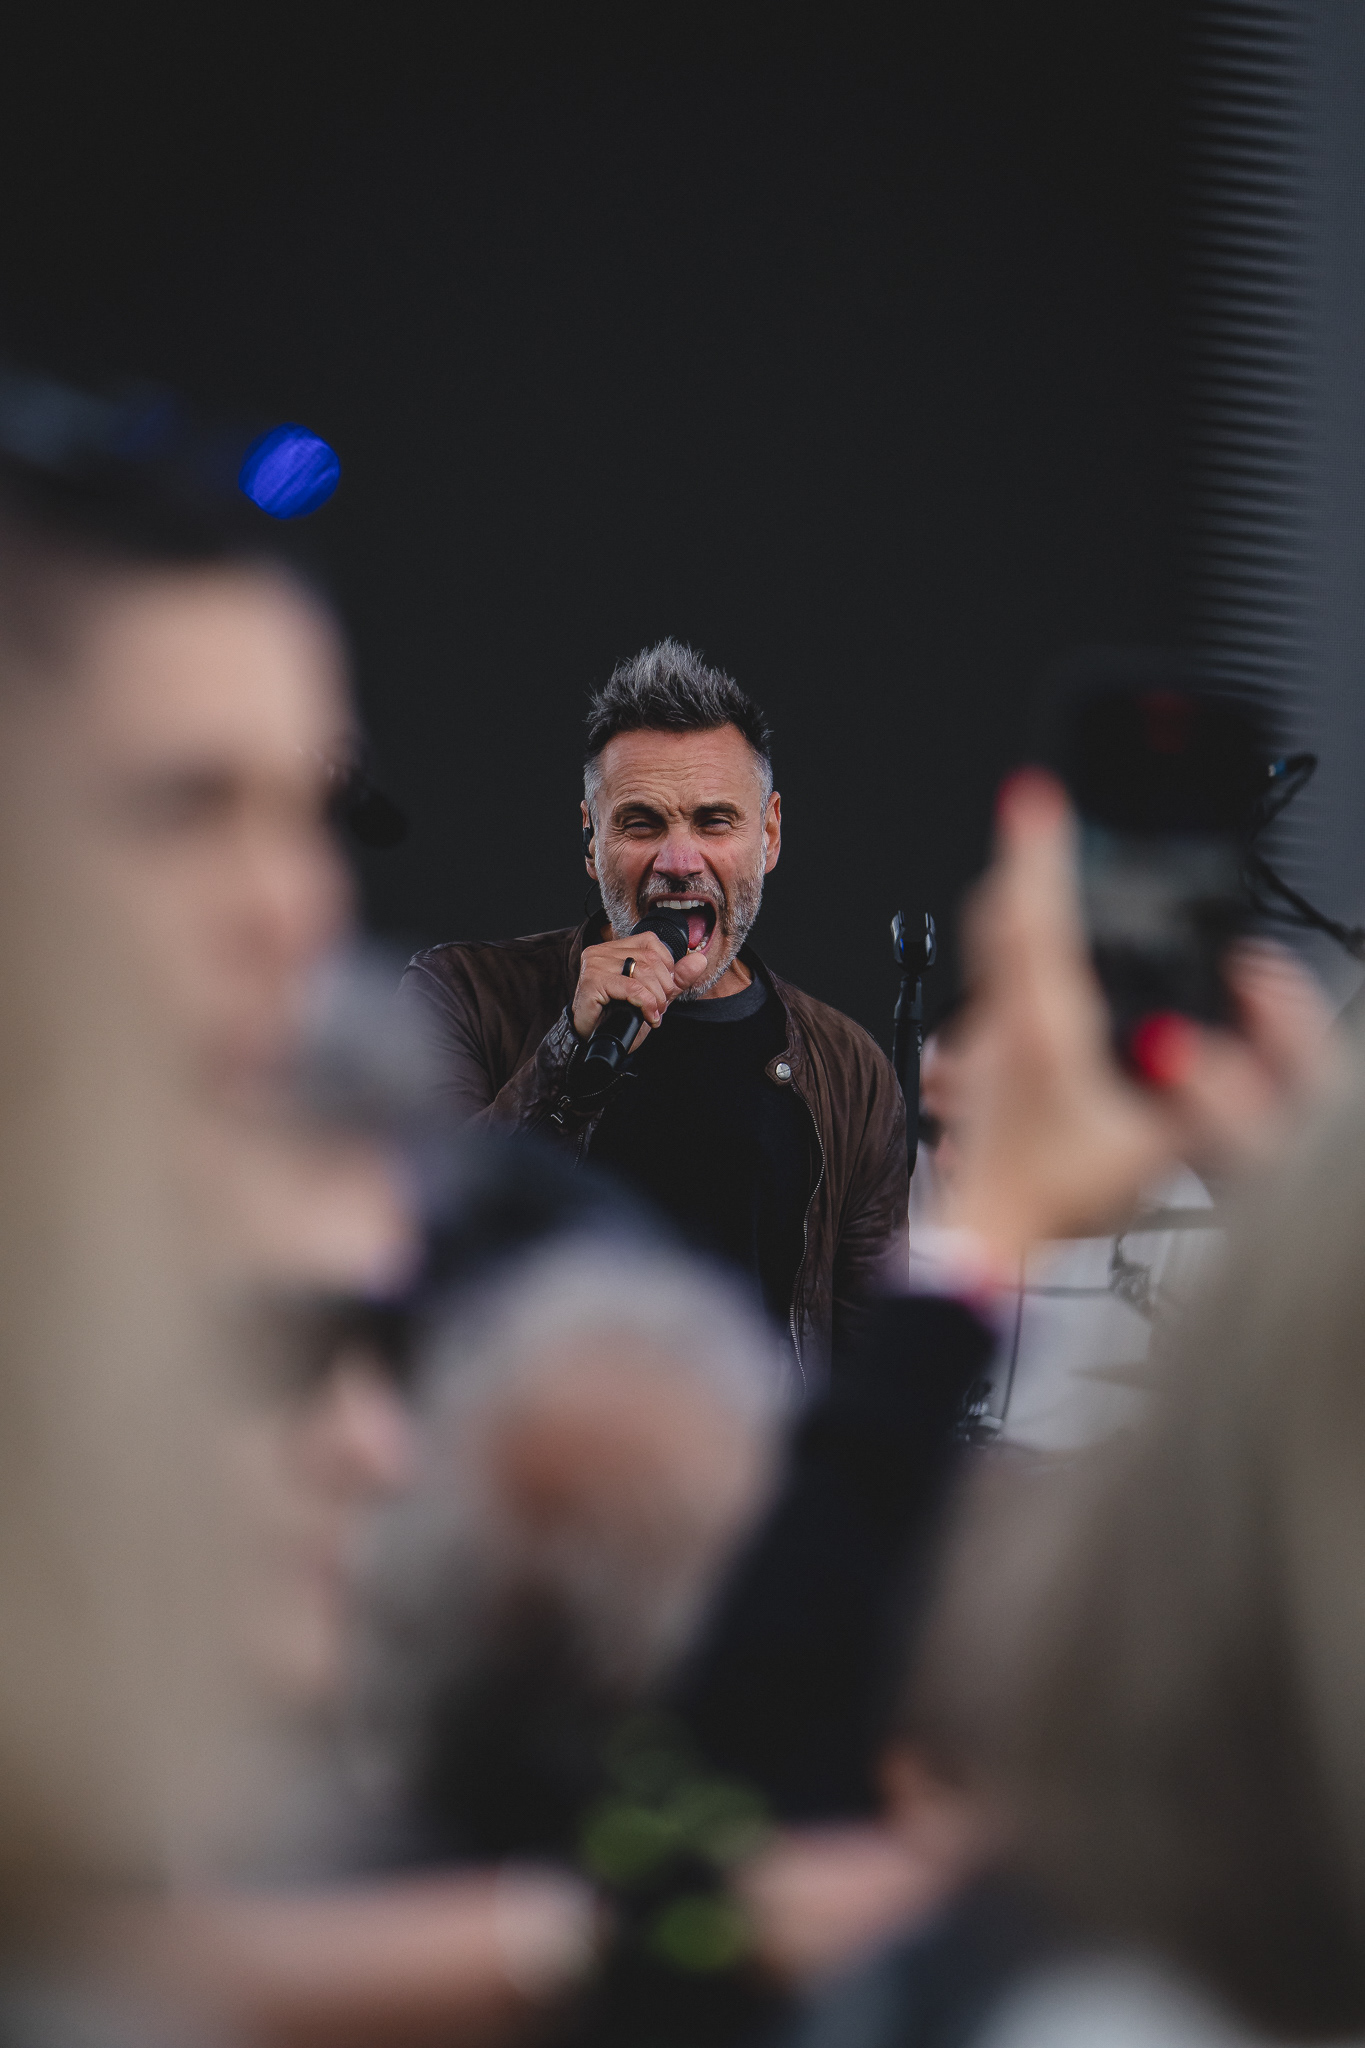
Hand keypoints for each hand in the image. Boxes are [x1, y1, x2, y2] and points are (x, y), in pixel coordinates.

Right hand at [570, 931, 709, 1042]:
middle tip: (660, 1007)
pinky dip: (646, 1004)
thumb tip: (700, 960)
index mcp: (614, 948)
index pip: (651, 942)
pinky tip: (648, 1016)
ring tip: (653, 1013)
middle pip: (650, 958)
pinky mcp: (593, 981)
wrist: (593, 1041)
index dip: (666, 967)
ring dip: (656, 998)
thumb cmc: (618, 1017)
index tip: (663, 991)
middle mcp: (602, 951)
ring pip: (644, 972)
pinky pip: (632, 988)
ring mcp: (595, 964)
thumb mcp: (654, 995)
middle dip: (663, 987)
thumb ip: (676, 978)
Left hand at [940, 771, 1338, 1274]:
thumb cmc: (1054, 1203)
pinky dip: (1019, 954)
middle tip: (1037, 818)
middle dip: (1022, 863)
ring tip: (1046, 876)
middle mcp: (1001, 1024)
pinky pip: (994, 988)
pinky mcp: (980, 1067)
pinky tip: (1046, 972)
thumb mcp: (1150, 1150)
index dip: (1036, 850)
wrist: (985, 1244)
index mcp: (1042, 1028)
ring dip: (1018, 907)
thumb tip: (1215, 1043)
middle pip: (998, 918)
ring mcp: (983, 1043)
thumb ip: (1198, 1100)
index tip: (1032, 795)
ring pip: (990, 951)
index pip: (1032, 917)